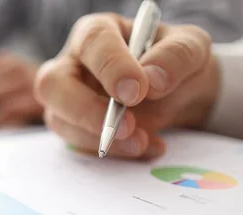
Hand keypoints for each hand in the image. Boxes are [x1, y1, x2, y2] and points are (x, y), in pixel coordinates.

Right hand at [34, 13, 218, 158]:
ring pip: (60, 121)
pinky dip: (113, 153)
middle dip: (86, 110)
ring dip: (99, 139)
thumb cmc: (174, 62)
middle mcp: (72, 65)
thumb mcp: (191, 46)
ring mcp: (67, 100)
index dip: (111, 67)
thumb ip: (176, 56)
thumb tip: (153, 81)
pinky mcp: (74, 130)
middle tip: (126, 128)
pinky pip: (79, 146)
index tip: (137, 92)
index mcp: (97, 32)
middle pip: (52, 84)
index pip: (92, 43)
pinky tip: (147, 146)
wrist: (178, 93)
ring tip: (143, 142)